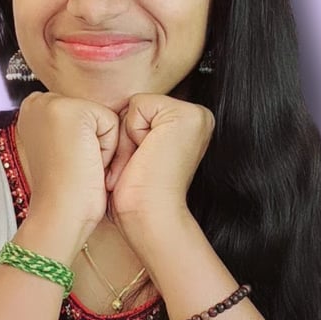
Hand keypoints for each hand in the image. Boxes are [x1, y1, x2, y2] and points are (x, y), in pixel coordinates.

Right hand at [15, 92, 117, 249]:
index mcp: (32, 110)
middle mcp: (37, 102)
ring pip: (103, 118)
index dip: (85, 141)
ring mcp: (52, 104)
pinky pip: (112, 123)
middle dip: (94, 141)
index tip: (69, 163)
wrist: (58, 214)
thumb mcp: (62, 149)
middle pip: (92, 113)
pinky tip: (88, 163)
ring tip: (82, 165)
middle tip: (76, 166)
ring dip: (103, 146)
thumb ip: (71, 128)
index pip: (81, 112)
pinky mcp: (73, 111)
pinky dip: (109, 148)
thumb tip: (91, 123)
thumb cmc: (65, 191)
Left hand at [106, 94, 213, 231]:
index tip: (144, 163)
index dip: (130, 137)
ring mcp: (196, 114)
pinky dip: (131, 133)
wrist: (150, 215)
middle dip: (128, 135)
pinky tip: (146, 155)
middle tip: (142, 164)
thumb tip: (121, 108)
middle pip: (139, 105)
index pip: (143, 109)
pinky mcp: (184, 114)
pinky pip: (136, 105)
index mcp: (191, 124)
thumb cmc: (139, 193)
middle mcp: (199, 116)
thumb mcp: (142, 150)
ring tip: (143, 162)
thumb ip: (141, 126)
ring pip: (135, 105)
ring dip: (127, 136)